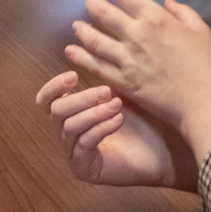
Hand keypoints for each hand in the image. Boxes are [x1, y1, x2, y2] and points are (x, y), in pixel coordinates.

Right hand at [35, 72, 196, 190]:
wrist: (164, 154)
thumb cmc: (144, 121)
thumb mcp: (121, 92)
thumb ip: (104, 73)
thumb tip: (93, 42)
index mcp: (71, 114)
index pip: (46, 99)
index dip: (54, 85)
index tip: (73, 75)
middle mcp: (67, 133)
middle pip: (55, 111)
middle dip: (81, 98)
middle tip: (106, 91)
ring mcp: (73, 153)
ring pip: (69, 127)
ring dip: (93, 112)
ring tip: (116, 105)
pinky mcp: (83, 169)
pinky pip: (83, 144)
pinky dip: (100, 129)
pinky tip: (118, 121)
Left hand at [65, 0, 210, 162]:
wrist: (201, 102)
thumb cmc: (205, 66)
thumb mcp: (200, 30)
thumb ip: (182, 12)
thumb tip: (167, 1)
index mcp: (156, 19)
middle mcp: (136, 36)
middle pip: (105, 14)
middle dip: (92, 4)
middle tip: (86, 0)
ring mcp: (127, 60)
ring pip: (95, 40)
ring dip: (82, 30)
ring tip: (75, 25)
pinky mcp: (122, 82)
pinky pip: (96, 67)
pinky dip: (81, 58)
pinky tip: (71, 51)